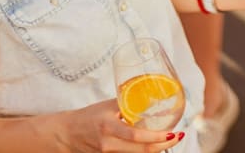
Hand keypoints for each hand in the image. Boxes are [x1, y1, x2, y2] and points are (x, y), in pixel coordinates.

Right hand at [55, 99, 184, 151]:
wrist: (66, 135)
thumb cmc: (88, 117)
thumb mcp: (108, 106)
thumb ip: (128, 102)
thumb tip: (152, 97)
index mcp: (108, 127)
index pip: (136, 135)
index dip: (156, 137)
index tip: (173, 132)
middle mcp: (108, 144)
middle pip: (141, 151)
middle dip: (163, 146)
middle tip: (178, 136)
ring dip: (156, 149)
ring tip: (170, 139)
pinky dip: (144, 152)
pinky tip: (154, 146)